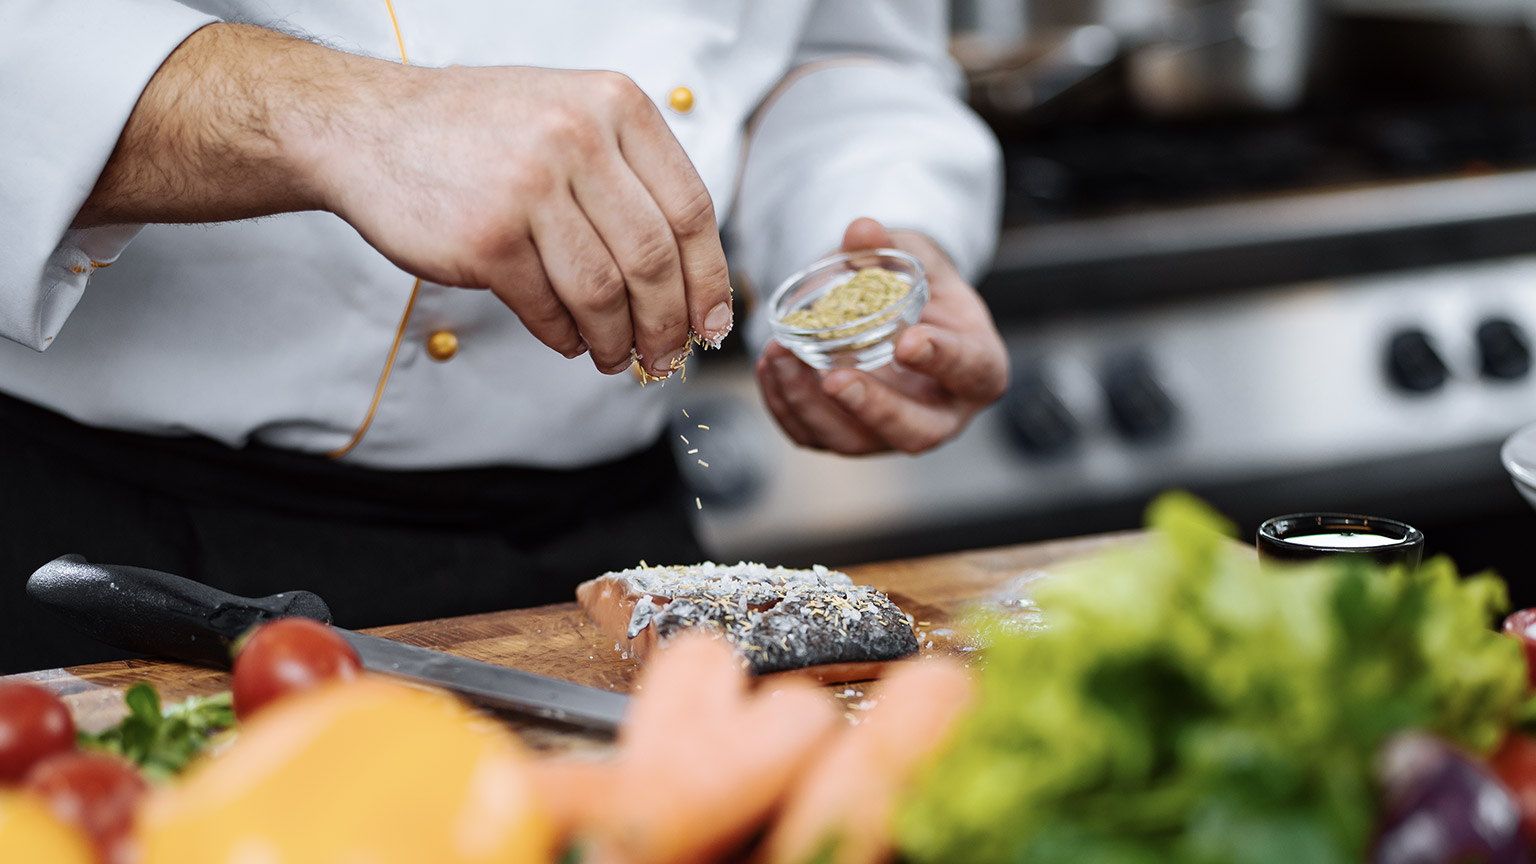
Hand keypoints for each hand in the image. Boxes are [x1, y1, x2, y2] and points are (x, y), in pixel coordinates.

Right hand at [311, 65, 732, 377]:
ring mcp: (531, 186)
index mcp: (616, 106)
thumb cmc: (478, 136)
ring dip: (615, 339)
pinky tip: (566, 339)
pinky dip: (565, 336)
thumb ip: (629, 178)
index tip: (711, 322)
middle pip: (654, 260)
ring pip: (606, 292)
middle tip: (663, 356)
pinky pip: (549, 308)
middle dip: (666, 325)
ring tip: (611, 355)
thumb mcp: (569, 118)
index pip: (692, 209)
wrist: (368, 127)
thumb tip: (689, 281)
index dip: (709, 279)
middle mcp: (580, 138)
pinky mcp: (488, 237)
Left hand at [755, 218, 1007, 454]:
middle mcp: (942, 413)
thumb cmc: (921, 291)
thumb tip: (861, 230)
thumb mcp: (914, 260)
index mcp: (977, 367)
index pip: (972, 371)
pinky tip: (770, 369)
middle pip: (916, 432)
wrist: (896, 317)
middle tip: (834, 378)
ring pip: (856, 443)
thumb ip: (890, 249)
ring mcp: (893, 432)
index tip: (907, 340)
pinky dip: (786, 406)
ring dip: (811, 405)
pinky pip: (816, 437)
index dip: (942, 360)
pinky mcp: (852, 437)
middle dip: (872, 408)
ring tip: (780, 356)